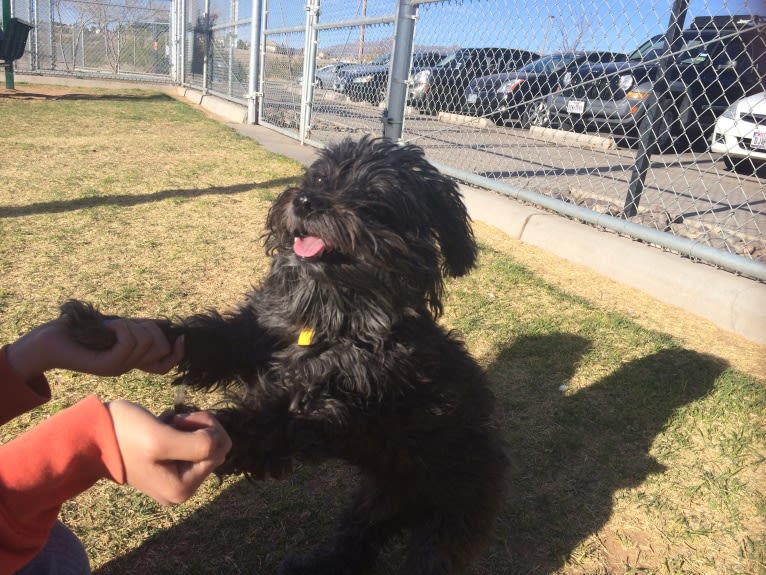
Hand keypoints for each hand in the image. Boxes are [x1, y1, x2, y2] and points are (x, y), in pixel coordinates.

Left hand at [6, 318, 183, 380]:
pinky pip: (128, 343)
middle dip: (150, 328)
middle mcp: (127, 367)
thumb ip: (139, 328)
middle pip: (160, 347)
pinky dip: (121, 328)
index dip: (178, 353)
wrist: (48, 340)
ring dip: (131, 325)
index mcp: (131, 360)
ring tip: (112, 326)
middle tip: (126, 324)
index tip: (180, 337)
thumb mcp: (117, 326)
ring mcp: (117, 368)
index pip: (166, 365)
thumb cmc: (79, 330)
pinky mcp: (106, 365)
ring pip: (146, 341)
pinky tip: (108, 327)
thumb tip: (165, 325)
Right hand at [107, 401, 231, 504]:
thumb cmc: (123, 435)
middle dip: (199, 427)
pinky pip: (189, 444)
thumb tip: (217, 444)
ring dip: (189, 427)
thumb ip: (198, 444)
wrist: (89, 437)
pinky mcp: (168, 468)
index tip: (181, 419)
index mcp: (182, 489)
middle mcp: (181, 490)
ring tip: (166, 423)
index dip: (206, 427)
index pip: (220, 449)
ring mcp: (174, 480)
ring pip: (204, 443)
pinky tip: (162, 426)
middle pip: (215, 448)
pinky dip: (180, 429)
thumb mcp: (162, 438)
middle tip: (175, 419)